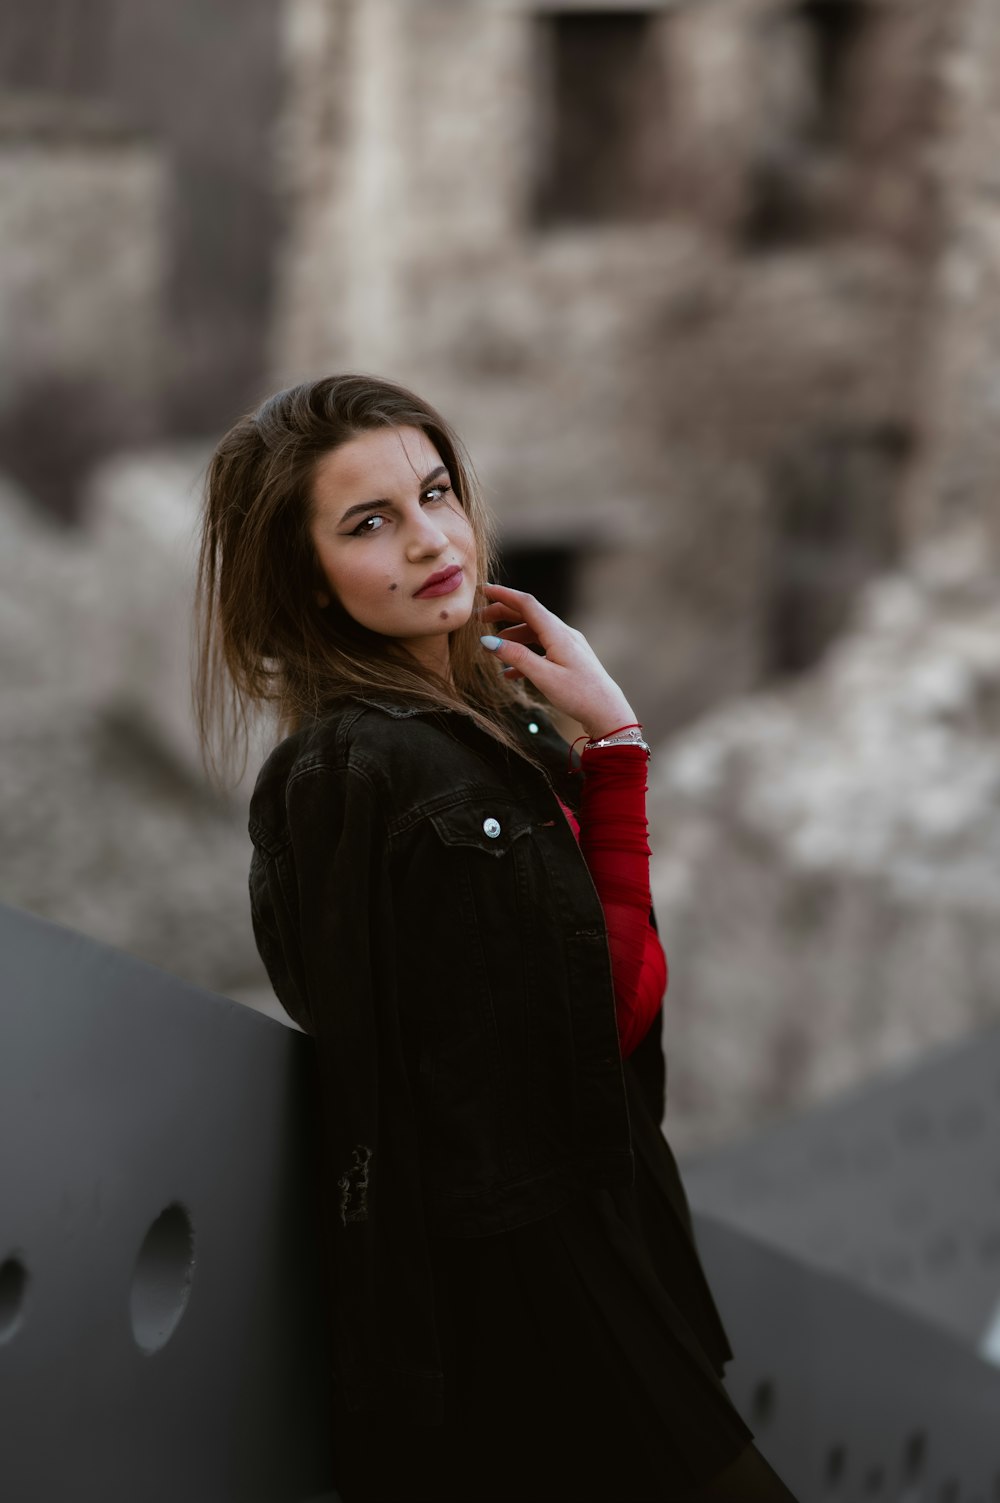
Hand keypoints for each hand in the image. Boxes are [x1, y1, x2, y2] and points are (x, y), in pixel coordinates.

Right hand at [478, 582, 637, 740]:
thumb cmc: (579, 695)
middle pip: (530, 615)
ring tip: (493, 647)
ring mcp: (568, 646)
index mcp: (558, 633)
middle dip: (504, 613)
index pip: (527, 604)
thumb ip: (516, 657)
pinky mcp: (570, 659)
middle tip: (480, 617)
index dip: (504, 595)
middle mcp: (564, 634)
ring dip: (512, 635)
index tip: (484, 590)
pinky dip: (524, 654)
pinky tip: (510, 672)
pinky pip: (542, 649)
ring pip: (535, 632)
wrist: (608, 713)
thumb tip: (488, 642)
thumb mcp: (544, 677)